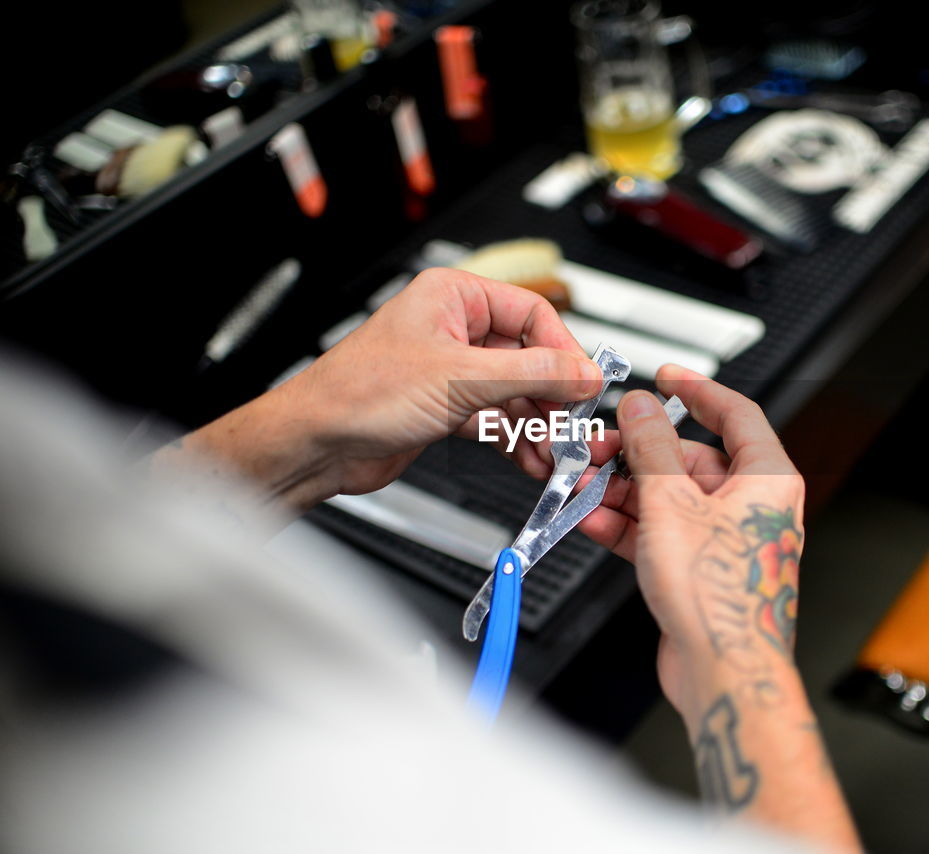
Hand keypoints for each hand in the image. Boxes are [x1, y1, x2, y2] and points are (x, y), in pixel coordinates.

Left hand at [156, 268, 600, 515]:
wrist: (315, 444)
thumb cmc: (357, 393)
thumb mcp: (460, 379)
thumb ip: (531, 374)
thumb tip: (582, 372)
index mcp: (455, 297)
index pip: (533, 313)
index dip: (563, 350)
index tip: (585, 383)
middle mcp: (455, 329)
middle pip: (529, 356)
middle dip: (553, 395)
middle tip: (573, 424)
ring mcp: (451, 370)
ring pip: (515, 392)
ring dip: (537, 424)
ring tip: (556, 451)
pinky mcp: (446, 406)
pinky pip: (496, 418)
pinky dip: (515, 440)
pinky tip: (531, 459)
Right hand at [578, 364, 805, 721]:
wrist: (723, 672)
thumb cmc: (721, 599)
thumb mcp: (672, 504)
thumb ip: (652, 449)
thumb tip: (642, 409)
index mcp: (767, 479)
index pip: (735, 414)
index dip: (698, 390)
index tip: (668, 376)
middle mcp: (753, 506)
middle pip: (691, 459)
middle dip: (639, 454)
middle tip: (601, 448)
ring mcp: (726, 539)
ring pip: (671, 498)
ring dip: (625, 491)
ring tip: (585, 487)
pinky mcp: (701, 569)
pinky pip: (662, 532)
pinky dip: (629, 525)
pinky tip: (594, 520)